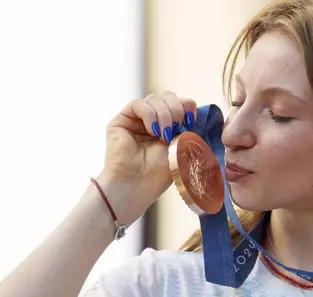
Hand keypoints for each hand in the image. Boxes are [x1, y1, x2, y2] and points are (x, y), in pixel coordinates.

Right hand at [100, 91, 196, 223]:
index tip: (190, 122)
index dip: (186, 106)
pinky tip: (152, 131)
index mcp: (167, 126)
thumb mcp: (182, 144)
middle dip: (176, 109)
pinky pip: (138, 103)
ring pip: (154, 98)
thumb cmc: (161, 172)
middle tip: (176, 129)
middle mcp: (152, 121)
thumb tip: (191, 106)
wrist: (139, 184)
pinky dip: (149, 114)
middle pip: (167, 96)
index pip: (179, 102)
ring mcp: (136, 120)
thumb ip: (187, 125)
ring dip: (164, 115)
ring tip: (163, 135)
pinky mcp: (121, 120)